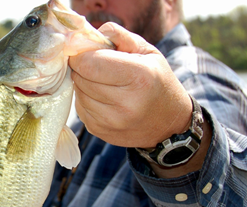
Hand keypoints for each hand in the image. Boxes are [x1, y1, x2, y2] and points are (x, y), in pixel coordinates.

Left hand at [69, 22, 191, 148]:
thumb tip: (84, 37)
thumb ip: (116, 35)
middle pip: (80, 77)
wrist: (168, 123)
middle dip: (83, 67)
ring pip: (78, 92)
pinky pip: (80, 108)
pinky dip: (87, 99)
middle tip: (99, 66)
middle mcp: (125, 103)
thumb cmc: (156, 80)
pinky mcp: (99, 131)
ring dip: (85, 84)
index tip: (88, 51)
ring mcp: (111, 121)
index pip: (89, 63)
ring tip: (106, 83)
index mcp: (139, 77)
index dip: (82, 53)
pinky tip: (104, 99)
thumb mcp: (146, 50)